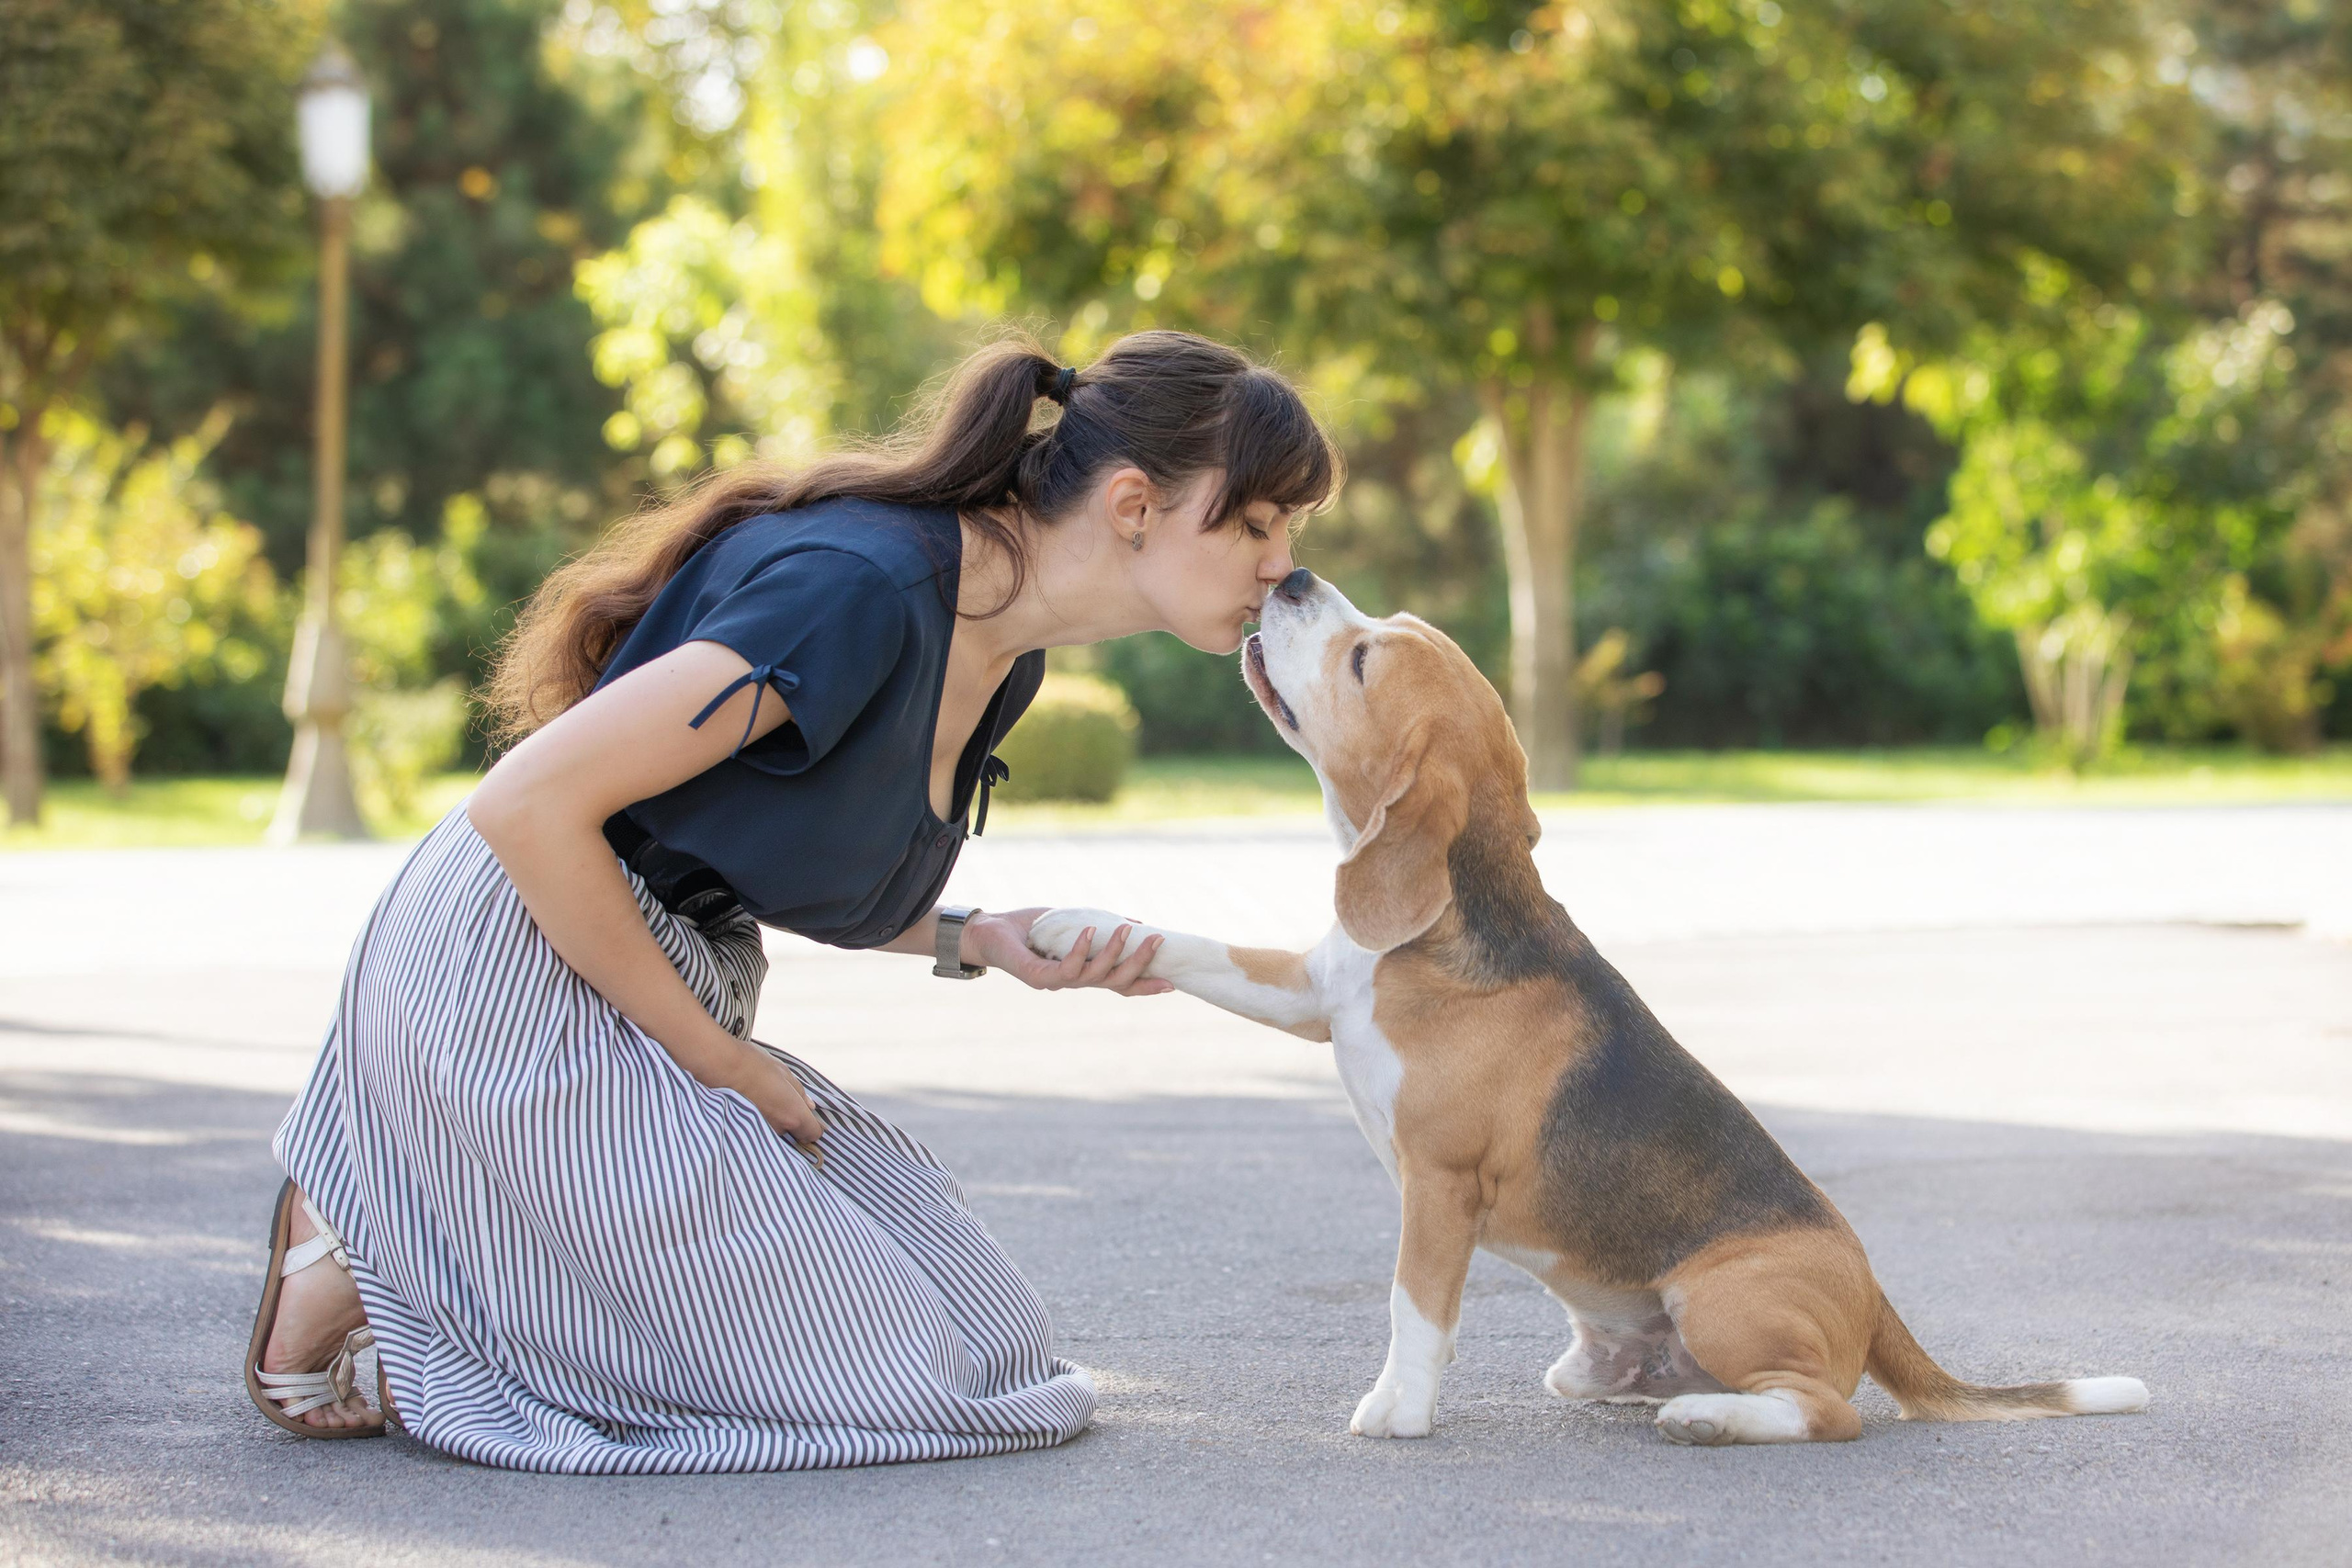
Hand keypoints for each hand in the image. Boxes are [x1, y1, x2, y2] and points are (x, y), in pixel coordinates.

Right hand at [733, 1049, 825, 1153]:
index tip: (806, 1115)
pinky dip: (757, 1120)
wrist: (719, 1067)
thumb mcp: (784, 1072)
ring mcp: (760, 1132)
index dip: (813, 1125)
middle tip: (779, 1099)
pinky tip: (749, 1104)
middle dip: (790, 1120)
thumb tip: (809, 1106)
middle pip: (792, 1132)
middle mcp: (778, 1129)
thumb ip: (800, 1092)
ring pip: (774, 1130)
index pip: (813, 1133)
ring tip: (760, 1099)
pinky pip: (758, 1129)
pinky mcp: (743, 1132)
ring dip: (772, 1120)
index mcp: (793, 1114)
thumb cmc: (754, 1065)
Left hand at [964, 907, 1172, 996]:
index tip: (1172, 984)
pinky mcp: (1038, 976)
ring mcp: (1056, 982)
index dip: (1144, 986)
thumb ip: (1102, 926)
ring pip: (1095, 976)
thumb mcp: (1074, 923)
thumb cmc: (1031, 928)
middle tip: (1158, 941)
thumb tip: (1137, 922)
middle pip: (1115, 982)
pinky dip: (1082, 949)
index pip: (1119, 984)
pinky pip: (1066, 968)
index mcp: (1083, 973)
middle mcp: (1072, 982)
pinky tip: (1091, 930)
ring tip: (1129, 930)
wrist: (988, 931)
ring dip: (1115, 953)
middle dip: (1140, 964)